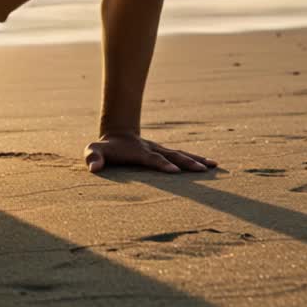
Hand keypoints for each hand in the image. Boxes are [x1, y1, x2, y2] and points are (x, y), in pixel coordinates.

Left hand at [83, 133, 216, 173]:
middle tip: (202, 170)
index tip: (175, 171)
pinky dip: (197, 159)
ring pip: (181, 154)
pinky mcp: (166, 153)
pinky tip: (211, 165)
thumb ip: (93, 157)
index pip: (152, 159)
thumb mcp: (93, 151)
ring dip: (197, 160)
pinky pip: (183, 156)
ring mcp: (161, 150)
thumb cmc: (105, 148)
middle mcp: (153, 149)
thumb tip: (94, 168)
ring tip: (214, 166)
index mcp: (139, 152)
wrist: (116, 134)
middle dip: (187, 162)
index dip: (162, 164)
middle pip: (173, 155)